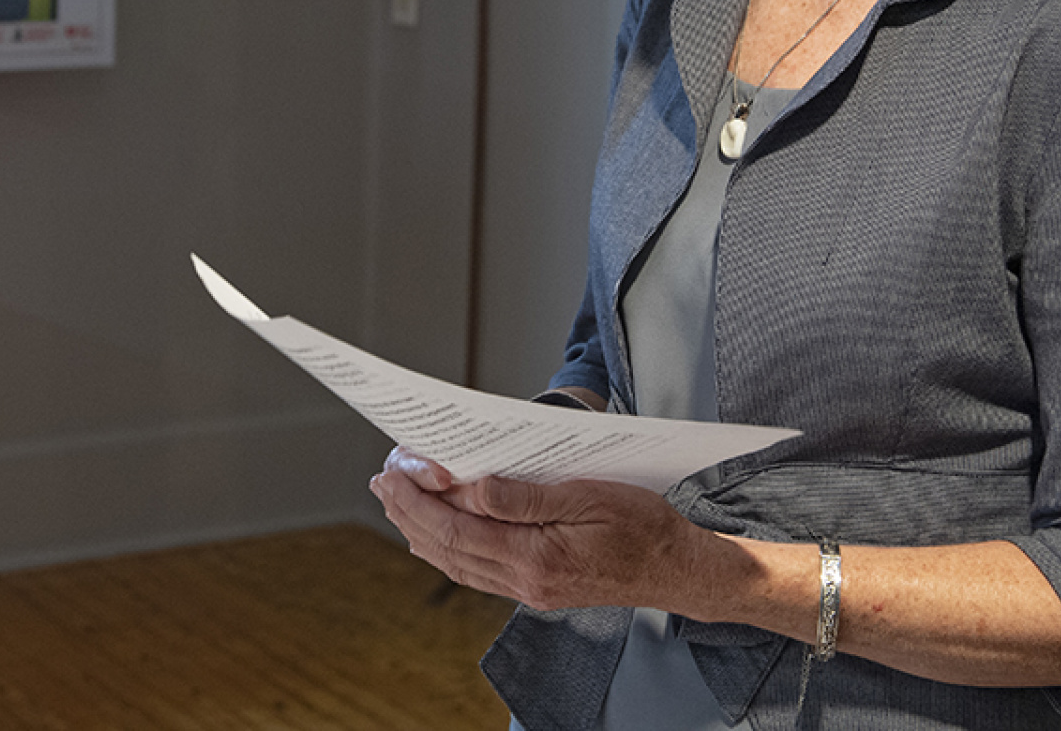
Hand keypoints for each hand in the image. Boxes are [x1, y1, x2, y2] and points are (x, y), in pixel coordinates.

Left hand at [370, 445, 717, 612]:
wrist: (679, 569)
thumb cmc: (643, 527)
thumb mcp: (587, 496)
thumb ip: (525, 496)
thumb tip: (472, 488)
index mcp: (536, 557)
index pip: (458, 530)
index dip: (420, 500)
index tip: (396, 471)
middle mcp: (526, 581)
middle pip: (448, 549)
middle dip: (409, 512)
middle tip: (382, 480)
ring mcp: (530, 589)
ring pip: (459, 564)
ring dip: (422, 531)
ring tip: (397, 501)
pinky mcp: (538, 588)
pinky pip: (478, 572)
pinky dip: (449, 551)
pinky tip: (438, 534)